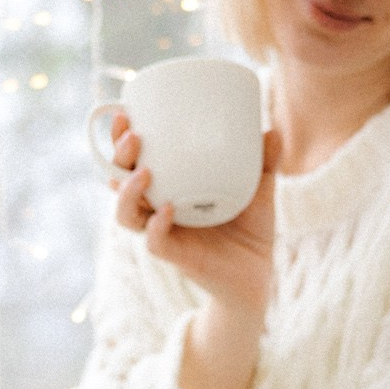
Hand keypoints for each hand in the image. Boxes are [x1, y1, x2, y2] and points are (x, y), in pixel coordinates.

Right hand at [108, 113, 278, 324]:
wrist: (257, 276)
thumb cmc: (249, 231)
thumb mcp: (258, 190)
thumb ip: (263, 163)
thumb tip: (272, 132)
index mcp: (168, 188)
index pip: (133, 161)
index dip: (120, 140)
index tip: (124, 113)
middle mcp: (157, 210)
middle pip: (118, 183)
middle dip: (118, 159)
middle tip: (134, 138)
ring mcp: (164, 234)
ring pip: (126, 215)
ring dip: (127, 193)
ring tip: (143, 173)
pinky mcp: (176, 257)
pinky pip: (155, 242)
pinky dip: (156, 226)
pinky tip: (167, 210)